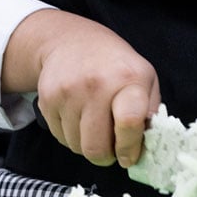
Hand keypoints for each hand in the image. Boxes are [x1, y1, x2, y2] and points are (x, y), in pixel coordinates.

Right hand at [3, 9, 160, 167]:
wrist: (71, 40)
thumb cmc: (114, 64)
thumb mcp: (145, 78)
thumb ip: (150, 112)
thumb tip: (147, 145)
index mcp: (128, 78)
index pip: (129, 122)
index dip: (129, 147)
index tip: (129, 156)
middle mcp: (96, 84)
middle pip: (97, 147)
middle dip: (106, 156)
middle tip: (110, 147)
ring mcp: (68, 92)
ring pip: (77, 147)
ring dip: (87, 144)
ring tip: (94, 124)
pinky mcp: (47, 99)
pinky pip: (60, 138)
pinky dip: (71, 135)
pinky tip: (78, 116)